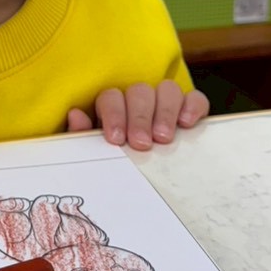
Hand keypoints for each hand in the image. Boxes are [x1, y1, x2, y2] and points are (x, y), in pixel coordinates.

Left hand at [66, 80, 208, 149]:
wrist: (144, 181)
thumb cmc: (116, 159)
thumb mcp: (97, 152)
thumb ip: (83, 135)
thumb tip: (75, 115)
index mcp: (113, 107)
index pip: (111, 97)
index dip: (114, 114)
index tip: (117, 138)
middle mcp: (139, 100)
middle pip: (139, 92)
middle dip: (140, 117)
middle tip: (142, 143)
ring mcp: (166, 102)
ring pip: (167, 89)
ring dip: (164, 112)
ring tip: (164, 139)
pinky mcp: (190, 109)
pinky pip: (195, 98)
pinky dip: (193, 106)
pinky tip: (187, 123)